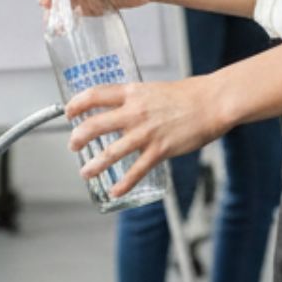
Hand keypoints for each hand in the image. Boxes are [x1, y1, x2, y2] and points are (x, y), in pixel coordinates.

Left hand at [66, 76, 227, 197]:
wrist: (213, 102)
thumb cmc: (189, 95)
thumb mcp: (155, 90)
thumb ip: (138, 101)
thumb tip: (124, 111)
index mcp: (133, 93)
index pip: (95, 94)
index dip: (77, 103)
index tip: (68, 111)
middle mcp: (135, 112)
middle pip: (95, 125)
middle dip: (78, 137)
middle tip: (73, 145)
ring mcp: (146, 133)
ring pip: (111, 152)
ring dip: (94, 165)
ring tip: (86, 173)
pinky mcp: (160, 150)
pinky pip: (136, 170)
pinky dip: (124, 184)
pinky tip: (115, 191)